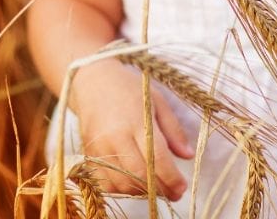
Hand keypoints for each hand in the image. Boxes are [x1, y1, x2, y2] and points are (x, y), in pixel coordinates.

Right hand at [70, 58, 193, 199]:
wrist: (92, 82)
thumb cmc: (129, 88)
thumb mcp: (157, 101)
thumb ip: (173, 129)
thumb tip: (188, 156)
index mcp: (136, 120)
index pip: (157, 157)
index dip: (171, 177)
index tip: (182, 187)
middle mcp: (116, 136)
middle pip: (139, 174)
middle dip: (160, 190)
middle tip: (174, 194)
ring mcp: (100, 148)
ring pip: (121, 183)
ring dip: (141, 192)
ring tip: (156, 188)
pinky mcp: (88, 155)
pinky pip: (104, 183)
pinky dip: (121, 190)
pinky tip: (134, 185)